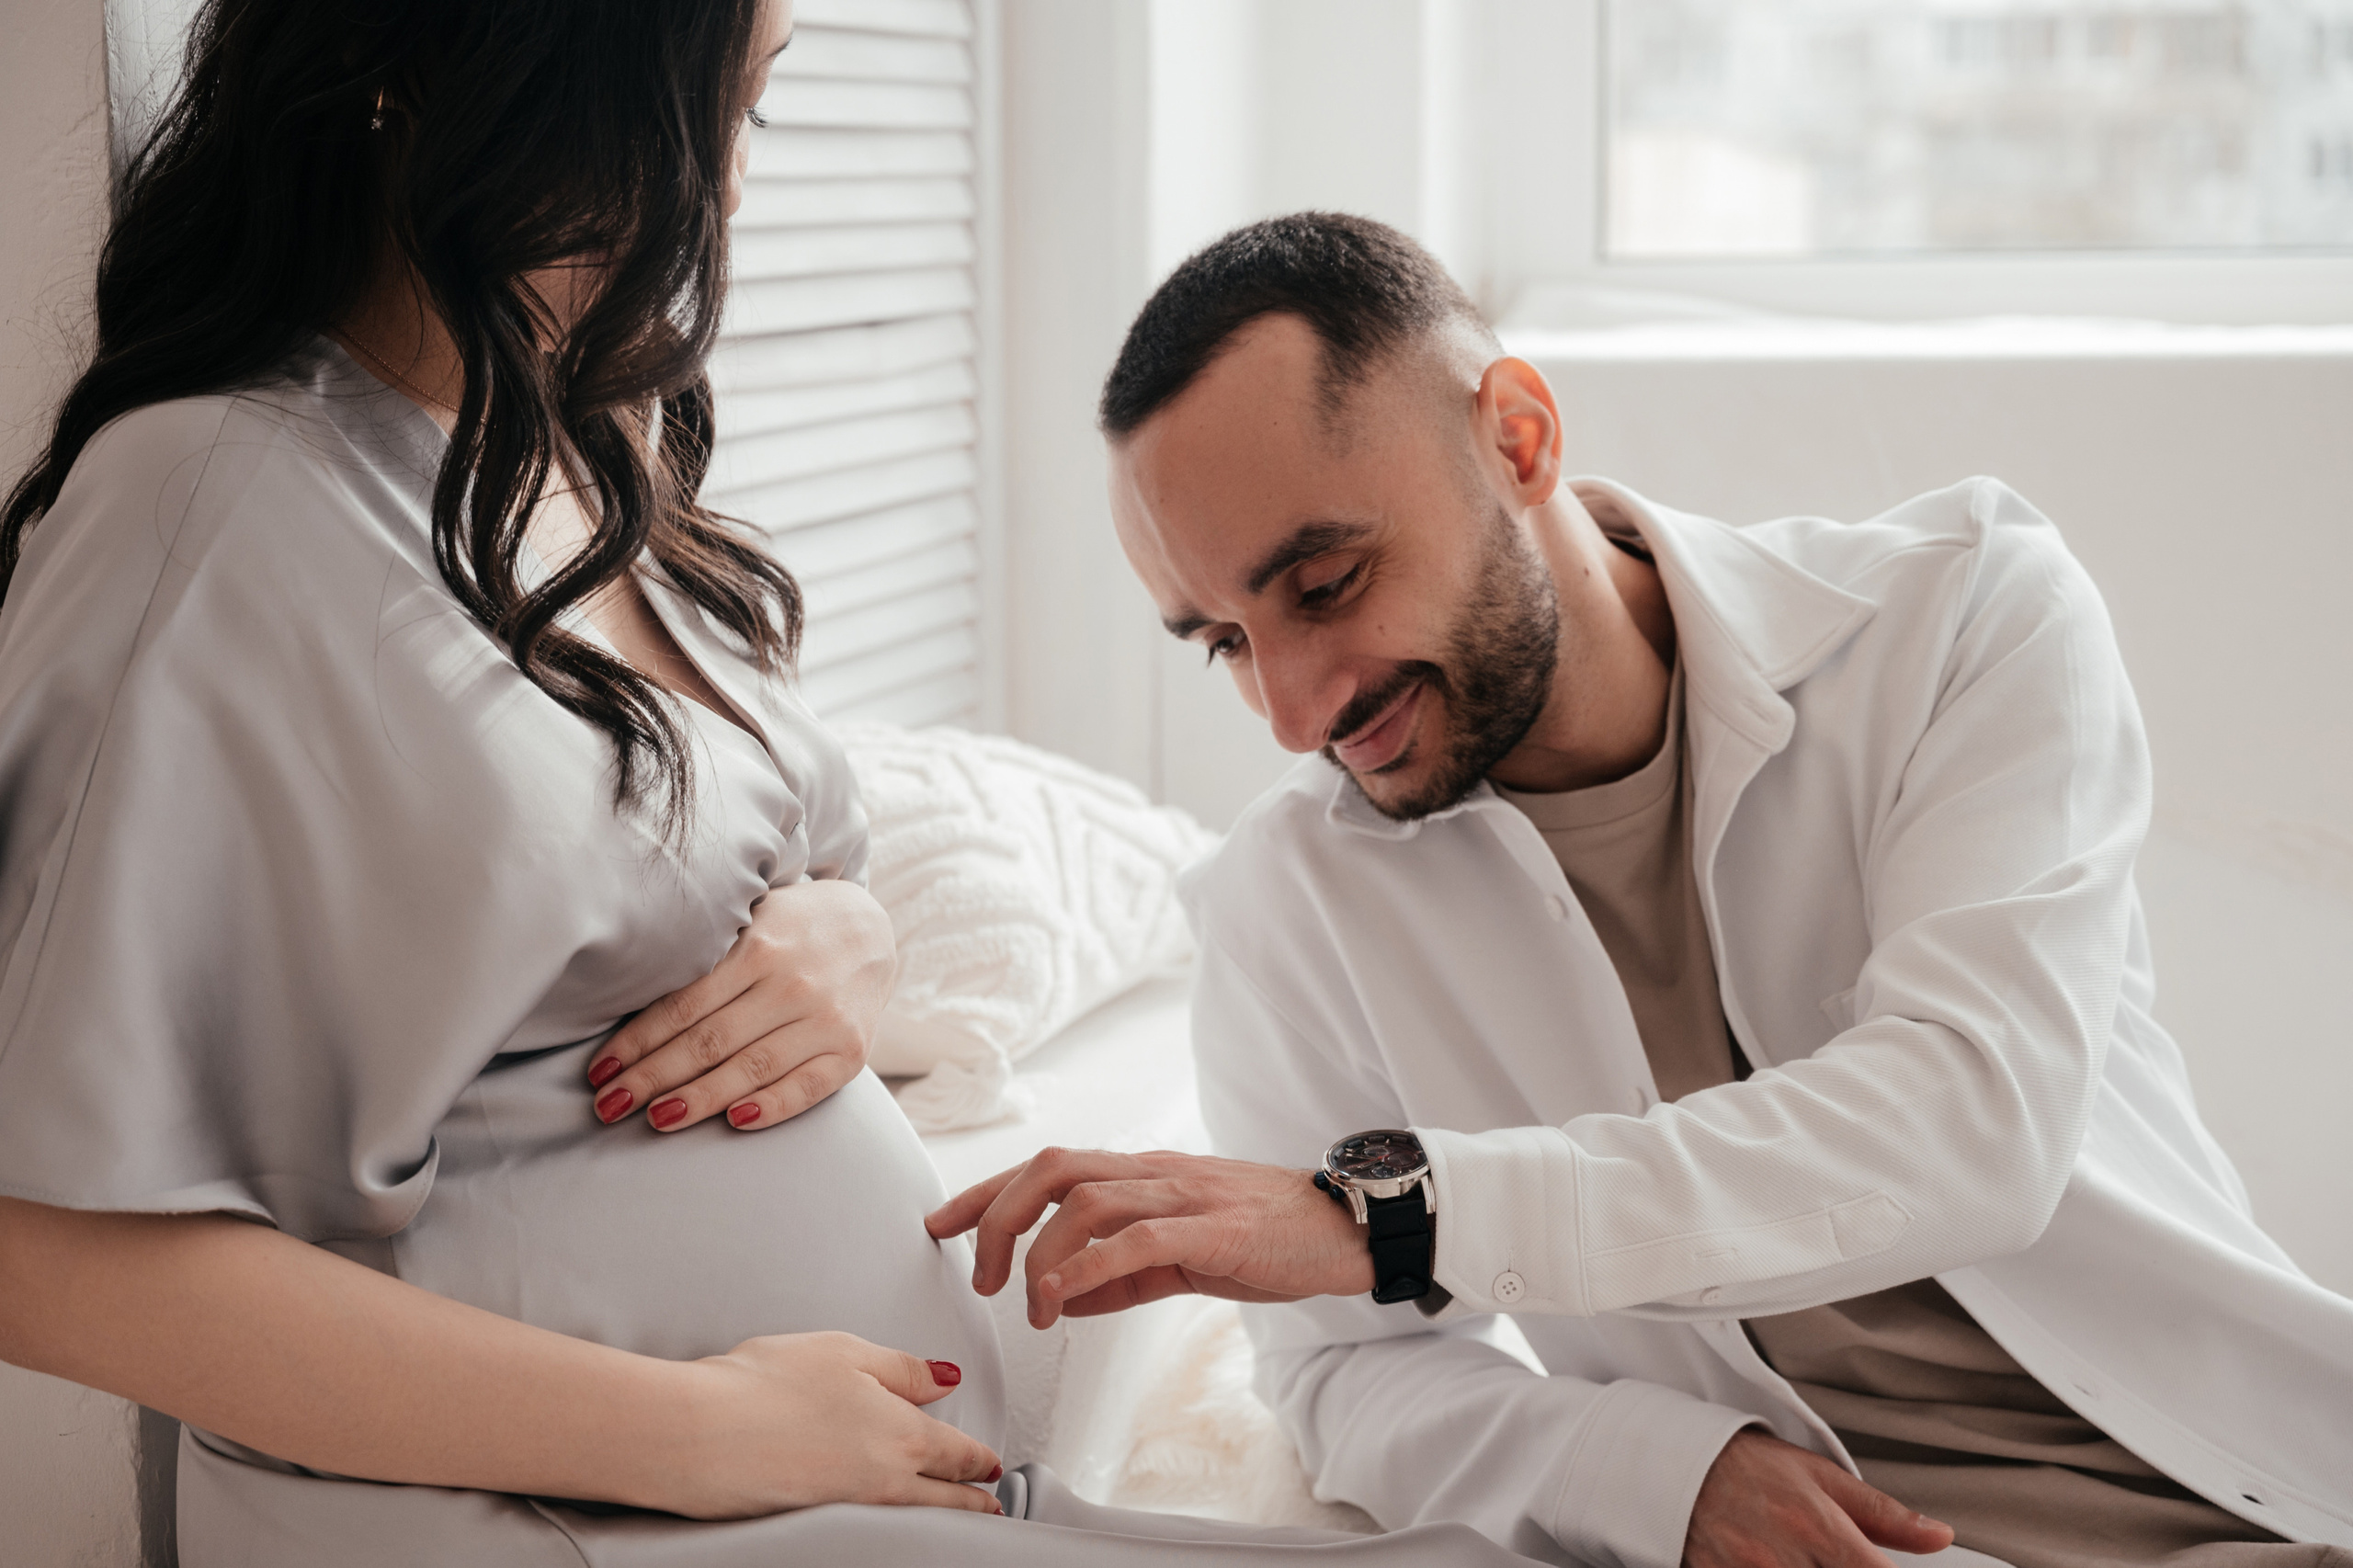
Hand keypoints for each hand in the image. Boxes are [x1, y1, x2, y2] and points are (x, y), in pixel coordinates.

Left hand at [587, 878, 896, 1132]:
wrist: (870, 930)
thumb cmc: (790, 928)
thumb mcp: (750, 918)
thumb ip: (706, 951)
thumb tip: (629, 987)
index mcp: (757, 947)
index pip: (683, 1006)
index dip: (637, 1042)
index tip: (600, 1071)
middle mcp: (791, 983)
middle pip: (708, 1042)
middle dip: (651, 1078)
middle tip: (608, 1107)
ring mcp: (825, 1019)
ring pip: (751, 1068)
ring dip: (698, 1099)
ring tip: (655, 1119)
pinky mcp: (852, 1051)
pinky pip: (807, 1087)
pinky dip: (771, 1107)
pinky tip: (734, 1121)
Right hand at [656, 1331, 1002, 1518]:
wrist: (696, 1434)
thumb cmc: (763, 1385)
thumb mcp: (844, 1352)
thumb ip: (901, 1369)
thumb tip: (944, 1378)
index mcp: (902, 1435)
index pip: (956, 1453)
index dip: (979, 1460)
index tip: (992, 1467)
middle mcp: (884, 1480)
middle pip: (943, 1497)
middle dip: (971, 1500)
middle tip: (989, 1506)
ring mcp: (850, 1508)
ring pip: (912, 1516)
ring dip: (939, 1516)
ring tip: (953, 1516)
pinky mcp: (814, 1523)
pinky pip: (874, 1525)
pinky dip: (896, 1523)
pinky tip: (888, 1516)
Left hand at [925, 1148, 1374, 1328]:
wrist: (1347, 1230)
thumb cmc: (1268, 1239)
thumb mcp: (1181, 1258)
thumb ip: (1120, 1275)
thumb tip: (1060, 1298)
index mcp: (1143, 1175)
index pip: (1047, 1167)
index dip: (986, 1192)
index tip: (940, 1225)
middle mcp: (1155, 1173)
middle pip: (1051, 1167)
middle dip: (998, 1216)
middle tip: (981, 1277)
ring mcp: (1184, 1194)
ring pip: (1085, 1198)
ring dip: (1040, 1253)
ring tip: (1030, 1306)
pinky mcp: (1213, 1227)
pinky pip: (1136, 1237)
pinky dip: (1088, 1265)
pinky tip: (1065, 1299)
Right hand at [1684, 1431, 1952, 1566]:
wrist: (1679, 1465)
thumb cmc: (1753, 1466)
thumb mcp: (1822, 1476)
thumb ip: (1883, 1513)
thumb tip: (1940, 1536)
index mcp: (1821, 1532)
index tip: (1884, 1567)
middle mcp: (1787, 1562)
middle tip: (1838, 1554)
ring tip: (1811, 1556)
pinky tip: (1782, 1561)